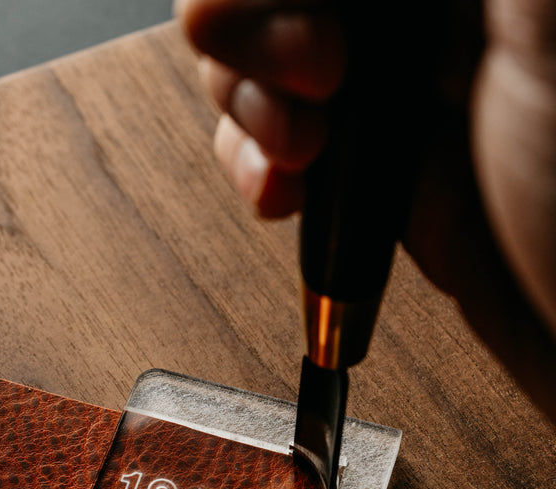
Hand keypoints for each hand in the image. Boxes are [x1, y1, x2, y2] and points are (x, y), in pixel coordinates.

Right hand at [176, 0, 555, 420]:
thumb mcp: (552, 24)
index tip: (307, 22)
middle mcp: (429, 7)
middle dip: (254, 23)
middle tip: (315, 76)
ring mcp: (393, 71)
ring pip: (253, 45)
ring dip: (243, 97)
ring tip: (301, 154)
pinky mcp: (366, 145)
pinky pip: (268, 127)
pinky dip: (249, 158)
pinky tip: (280, 189)